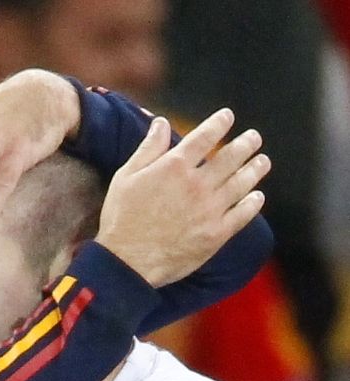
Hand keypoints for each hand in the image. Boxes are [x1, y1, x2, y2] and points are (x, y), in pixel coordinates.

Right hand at [95, 109, 270, 286]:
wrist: (128, 260)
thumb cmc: (122, 217)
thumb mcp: (126, 176)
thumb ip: (148, 148)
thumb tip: (160, 122)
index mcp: (174, 167)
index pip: (204, 137)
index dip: (218, 124)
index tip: (228, 116)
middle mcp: (197, 184)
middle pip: (230, 158)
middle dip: (245, 144)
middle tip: (254, 137)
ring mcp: (210, 209)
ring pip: (242, 183)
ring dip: (255, 169)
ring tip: (262, 161)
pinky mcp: (217, 234)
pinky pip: (242, 214)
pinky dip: (253, 203)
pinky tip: (257, 196)